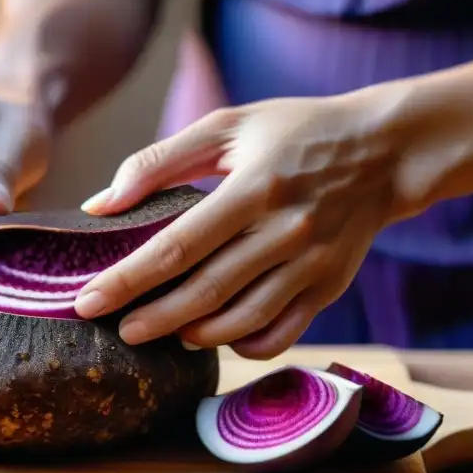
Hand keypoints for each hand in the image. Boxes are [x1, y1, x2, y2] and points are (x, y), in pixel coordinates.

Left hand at [74, 94, 403, 358]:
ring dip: (195, 336)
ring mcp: (311, 265)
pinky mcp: (328, 287)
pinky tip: (215, 336)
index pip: (175, 246)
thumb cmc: (295, 132)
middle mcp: (284, 232)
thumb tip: (99, 205)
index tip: (87, 300)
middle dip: (153, 319)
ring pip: (243, 321)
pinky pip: (281, 333)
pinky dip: (244, 344)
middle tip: (118, 331)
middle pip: (205, 293)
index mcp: (252, 188)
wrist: (386, 150)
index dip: (126, 279)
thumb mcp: (227, 127)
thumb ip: (158, 162)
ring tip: (160, 334)